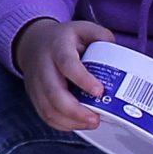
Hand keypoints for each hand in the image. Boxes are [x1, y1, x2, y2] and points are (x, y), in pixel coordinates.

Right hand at [14, 17, 113, 132]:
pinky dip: (61, 124)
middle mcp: (43, 66)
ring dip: (70, 121)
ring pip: (47, 108)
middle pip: (54, 92)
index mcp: (57, 47)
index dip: (82, 79)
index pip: (67, 64)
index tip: (99, 91)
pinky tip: (77, 125)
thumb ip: (101, 36)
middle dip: (75, 110)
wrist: (33, 43)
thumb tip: (118, 53)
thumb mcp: (82, 28)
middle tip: (96, 119)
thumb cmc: (63, 39)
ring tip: (90, 123)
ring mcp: (36, 83)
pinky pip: (44, 115)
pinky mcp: (34, 96)